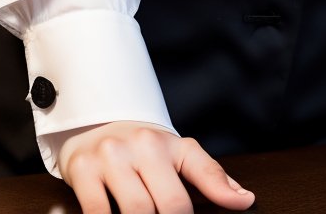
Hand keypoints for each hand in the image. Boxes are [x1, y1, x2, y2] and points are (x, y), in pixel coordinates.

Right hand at [56, 120, 255, 213]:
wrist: (96, 121)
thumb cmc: (142, 147)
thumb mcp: (178, 153)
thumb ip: (210, 176)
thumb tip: (244, 200)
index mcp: (169, 144)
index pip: (199, 179)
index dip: (212, 206)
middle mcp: (141, 145)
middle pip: (167, 205)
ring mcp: (110, 156)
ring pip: (135, 211)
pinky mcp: (82, 168)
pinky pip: (98, 212)